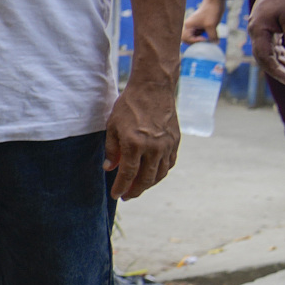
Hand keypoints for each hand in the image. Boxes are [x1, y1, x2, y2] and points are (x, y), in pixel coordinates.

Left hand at [103, 81, 179, 199]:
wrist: (153, 88)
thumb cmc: (129, 105)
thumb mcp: (112, 126)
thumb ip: (112, 149)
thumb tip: (109, 168)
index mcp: (135, 144)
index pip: (128, 174)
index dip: (121, 187)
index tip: (116, 196)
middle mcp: (153, 147)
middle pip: (146, 178)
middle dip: (135, 190)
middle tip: (127, 196)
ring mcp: (167, 145)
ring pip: (160, 173)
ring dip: (149, 184)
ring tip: (138, 188)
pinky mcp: (176, 141)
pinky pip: (169, 163)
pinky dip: (161, 172)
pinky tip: (153, 175)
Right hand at [182, 0, 225, 45]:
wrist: (216, 2)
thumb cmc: (211, 12)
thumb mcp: (212, 26)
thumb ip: (212, 36)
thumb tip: (215, 44)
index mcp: (189, 26)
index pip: (186, 39)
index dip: (195, 41)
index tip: (205, 39)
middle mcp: (190, 26)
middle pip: (188, 39)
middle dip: (196, 42)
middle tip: (205, 42)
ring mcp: (195, 26)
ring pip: (195, 37)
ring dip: (201, 40)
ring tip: (209, 39)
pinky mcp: (201, 25)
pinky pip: (200, 34)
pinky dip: (205, 37)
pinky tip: (211, 36)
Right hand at [254, 0, 284, 83]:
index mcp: (258, 30)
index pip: (265, 59)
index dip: (278, 73)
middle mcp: (256, 31)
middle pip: (264, 59)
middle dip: (279, 71)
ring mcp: (260, 28)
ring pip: (269, 53)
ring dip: (281, 64)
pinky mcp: (267, 25)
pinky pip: (273, 44)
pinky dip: (282, 54)